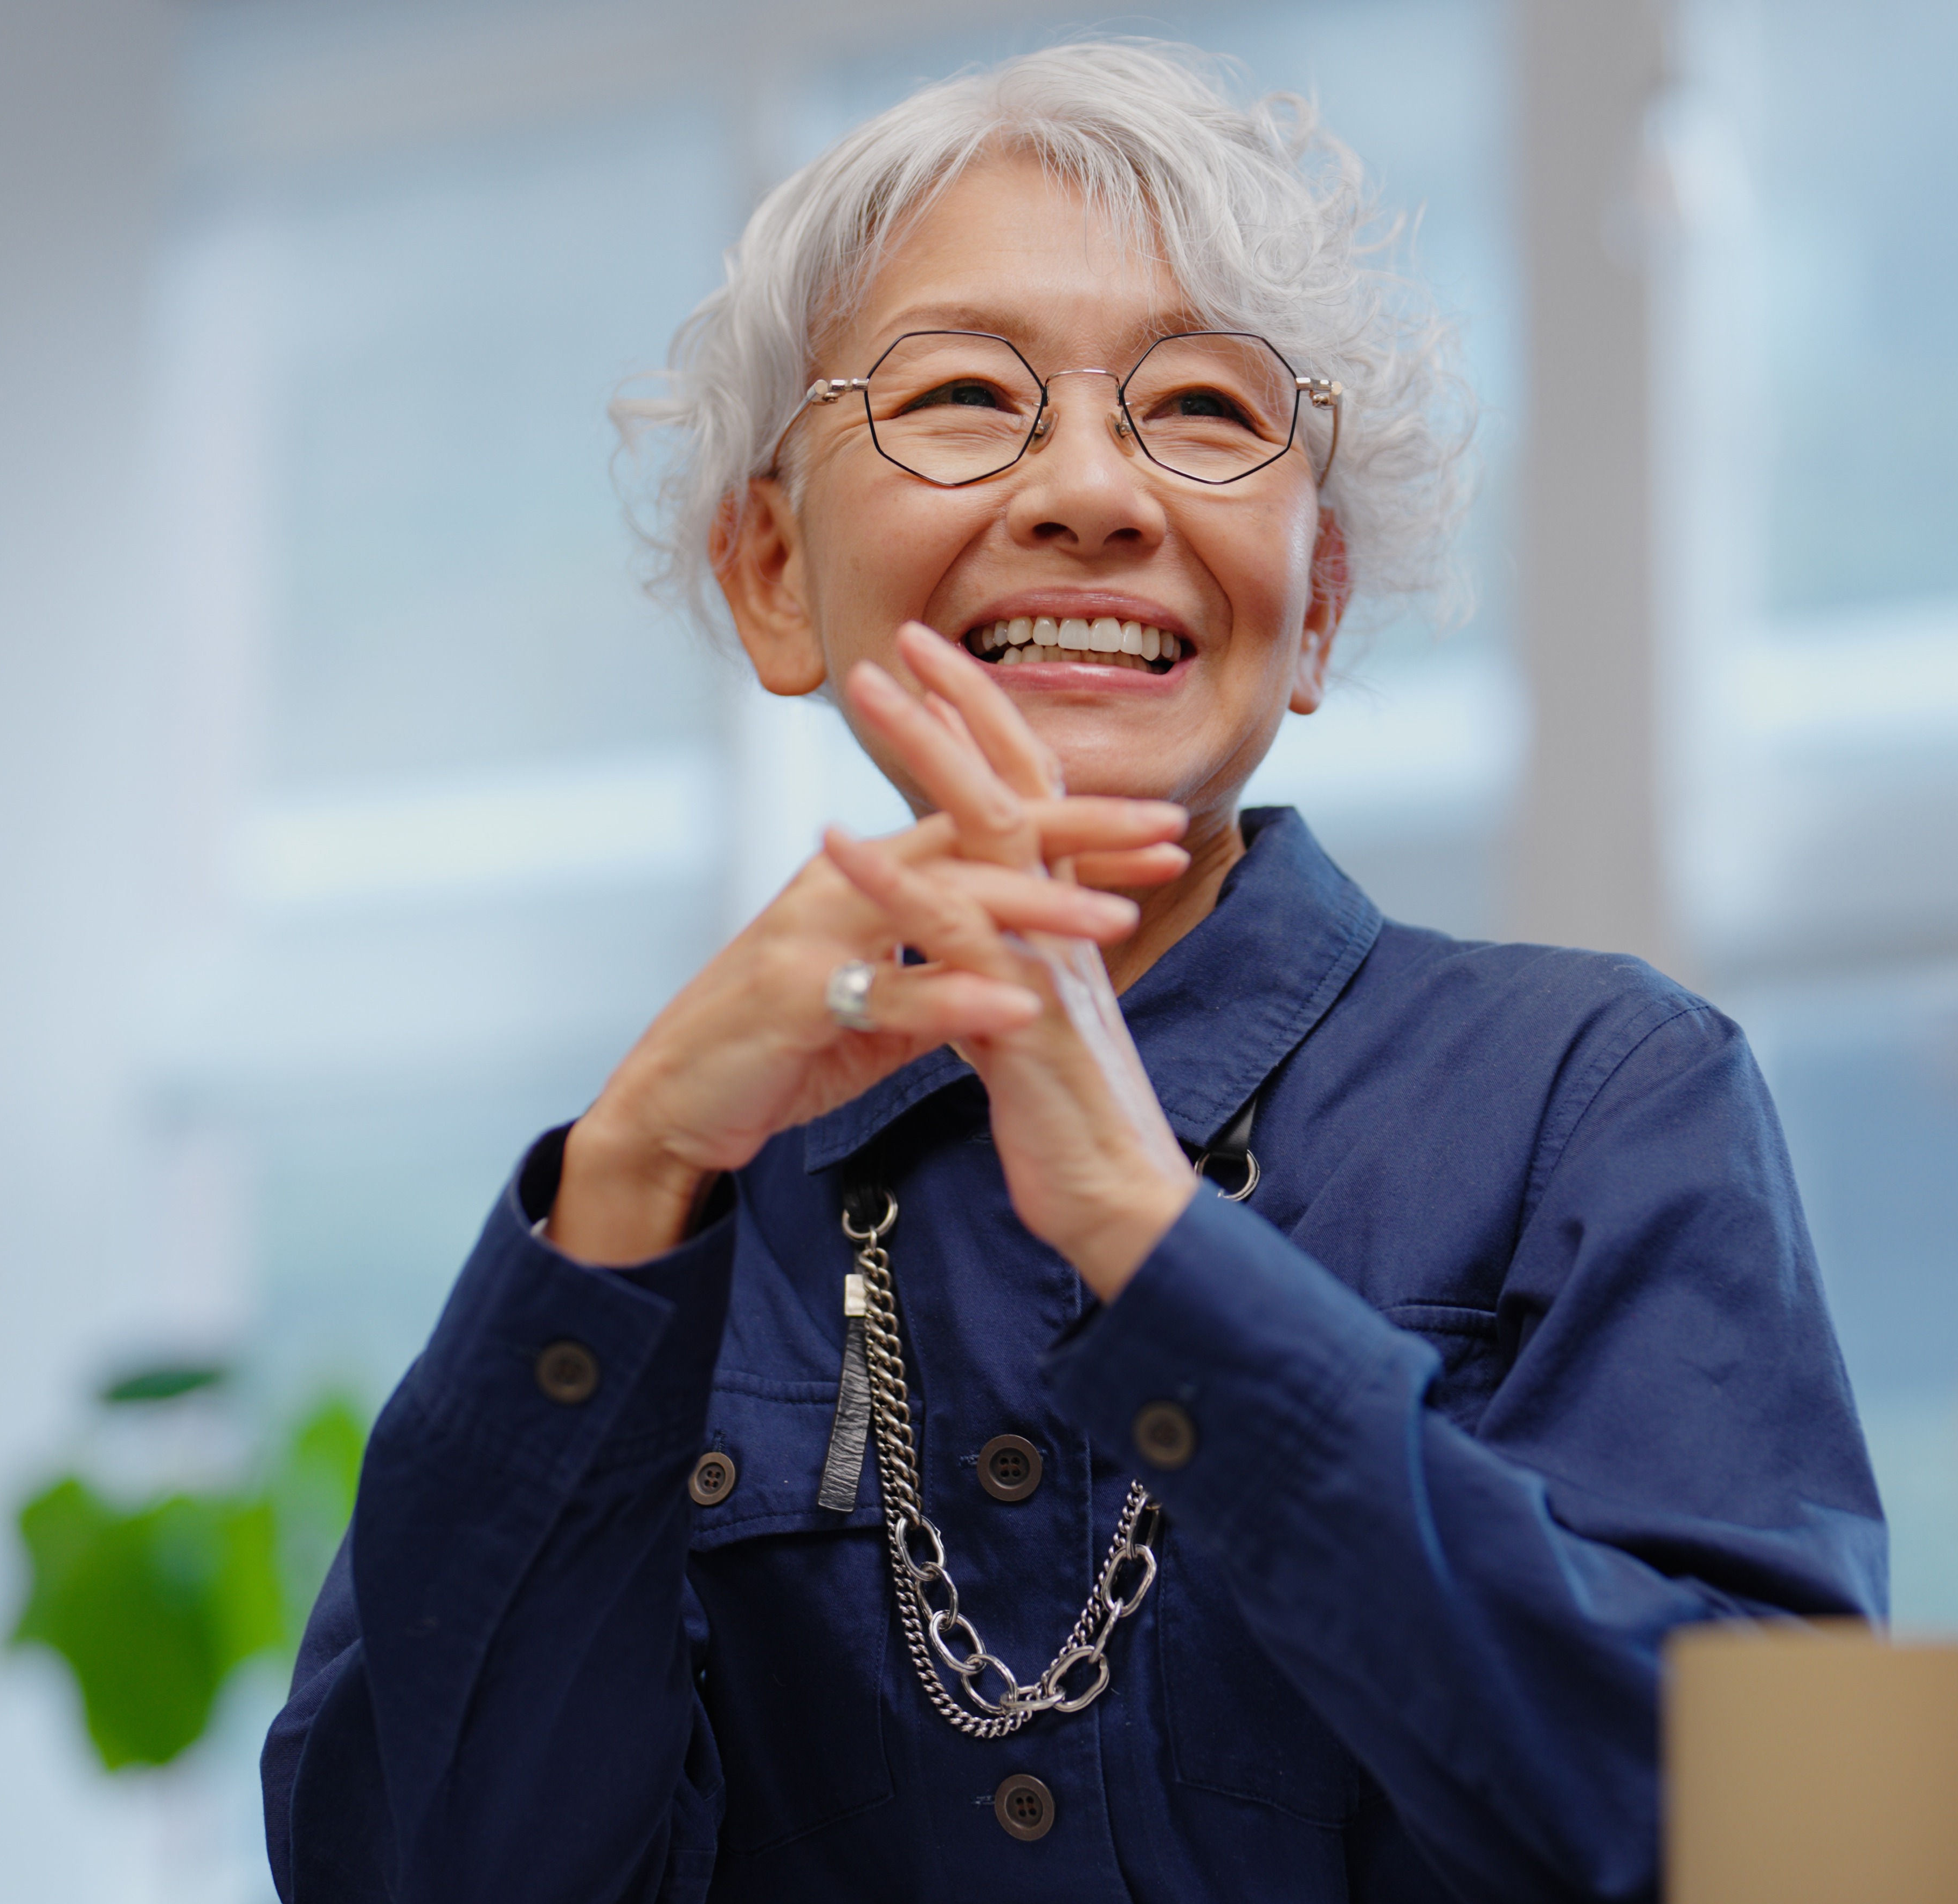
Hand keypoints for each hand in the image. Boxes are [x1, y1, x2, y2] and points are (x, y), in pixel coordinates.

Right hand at [549, 794, 1189, 1264]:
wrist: (672, 1100)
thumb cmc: (775, 1045)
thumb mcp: (875, 1004)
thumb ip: (940, 975)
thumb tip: (1014, 976)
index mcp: (868, 874)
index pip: (984, 827)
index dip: (1075, 824)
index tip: (1162, 827)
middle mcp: (843, 883)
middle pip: (975, 838)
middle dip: (1078, 838)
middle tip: (1166, 837)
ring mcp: (814, 935)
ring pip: (940, 906)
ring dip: (1034, 911)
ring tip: (1115, 923)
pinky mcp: (792, 998)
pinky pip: (886, 996)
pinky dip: (953, 1001)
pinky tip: (1016, 1009)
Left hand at [828, 625, 1200, 1297]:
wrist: (1122, 1210)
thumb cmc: (1073, 1128)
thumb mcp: (1033, 1027)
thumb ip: (1003, 969)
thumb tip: (966, 936)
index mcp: (1065, 926)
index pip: (1033, 799)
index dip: (990, 728)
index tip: (941, 666)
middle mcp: (1065, 927)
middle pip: (1018, 787)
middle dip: (961, 706)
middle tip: (902, 639)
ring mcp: (1048, 964)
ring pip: (991, 834)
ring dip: (926, 755)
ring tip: (870, 693)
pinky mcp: (1021, 1018)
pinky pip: (950, 934)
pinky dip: (890, 881)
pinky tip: (835, 842)